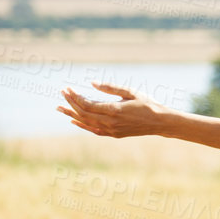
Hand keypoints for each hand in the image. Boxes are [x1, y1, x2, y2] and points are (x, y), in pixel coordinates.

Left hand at [56, 83, 171, 137]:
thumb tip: (92, 83)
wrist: (159, 122)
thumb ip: (110, 88)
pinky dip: (82, 125)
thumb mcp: (130, 91)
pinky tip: (73, 120)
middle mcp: (110, 122)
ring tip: (60, 108)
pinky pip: (93, 130)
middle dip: (71, 103)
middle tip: (62, 93)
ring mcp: (111, 130)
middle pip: (83, 113)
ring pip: (86, 122)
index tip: (68, 89)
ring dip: (72, 114)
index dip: (75, 97)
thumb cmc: (147, 103)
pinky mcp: (113, 134)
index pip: (87, 104)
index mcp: (114, 110)